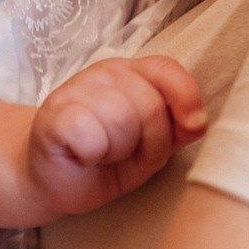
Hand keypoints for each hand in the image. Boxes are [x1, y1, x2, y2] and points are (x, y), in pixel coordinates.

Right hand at [23, 56, 205, 217]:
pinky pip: (88, 132)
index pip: (166, 69)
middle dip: (149, 143)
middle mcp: (104, 74)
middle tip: (125, 154)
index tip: (192, 126)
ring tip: (102, 154)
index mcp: (132, 75)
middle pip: (150, 105)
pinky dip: (91, 152)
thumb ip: (176, 128)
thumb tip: (198, 122)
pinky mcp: (51, 115)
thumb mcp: (150, 146)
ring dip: (118, 150)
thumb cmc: (103, 160)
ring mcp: (74, 90)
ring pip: (122, 120)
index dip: (185, 96)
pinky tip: (82, 154)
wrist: (51, 178)